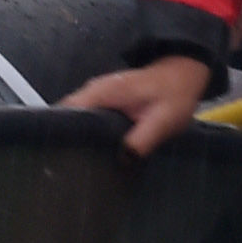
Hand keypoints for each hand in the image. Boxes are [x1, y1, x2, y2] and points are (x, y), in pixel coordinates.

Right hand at [65, 54, 215, 155]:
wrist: (181, 75)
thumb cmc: (173, 94)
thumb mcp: (163, 121)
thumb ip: (142, 141)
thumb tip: (122, 161)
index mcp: (104, 92)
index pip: (67, 110)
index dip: (60, 131)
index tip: (60, 155)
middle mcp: (93, 90)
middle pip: (65, 114)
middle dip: (64, 138)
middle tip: (67, 167)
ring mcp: (96, 94)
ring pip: (73, 116)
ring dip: (74, 136)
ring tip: (75, 164)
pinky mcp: (102, 100)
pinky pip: (84, 116)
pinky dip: (84, 131)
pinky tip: (90, 152)